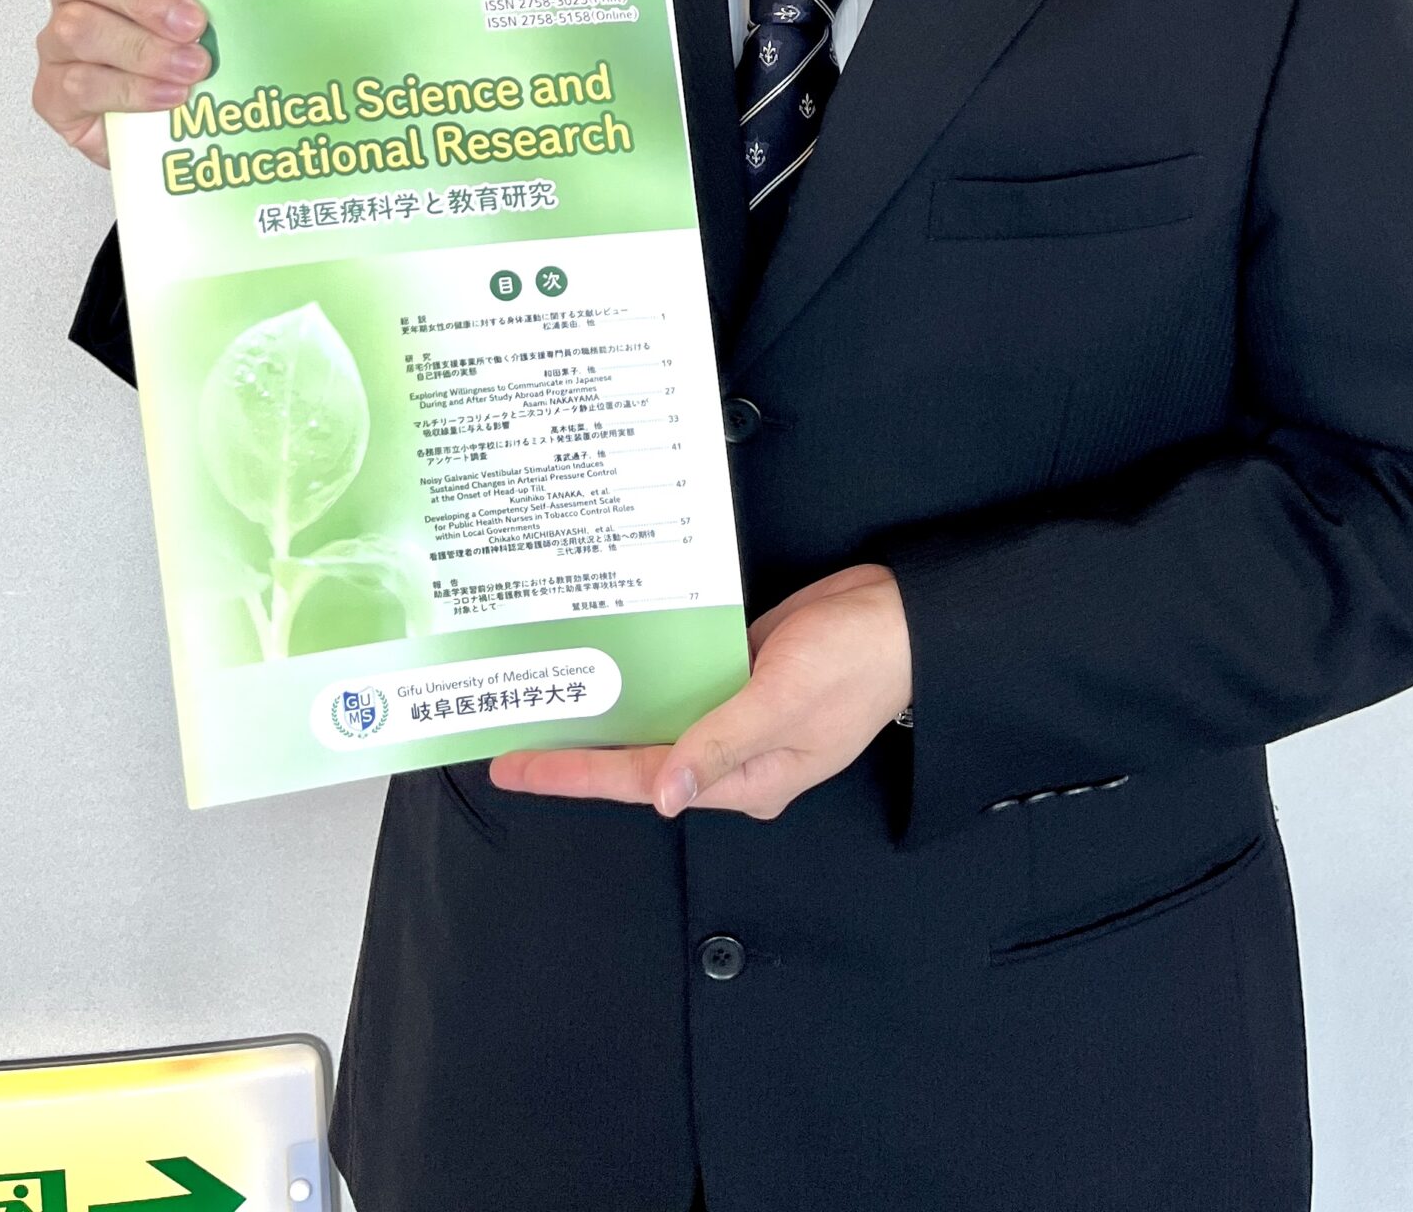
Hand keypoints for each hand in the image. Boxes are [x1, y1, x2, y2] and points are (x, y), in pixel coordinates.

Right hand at [34, 0, 250, 167]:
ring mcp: (58, 45)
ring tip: (194, 67)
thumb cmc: (213, 35)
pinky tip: (171, 95)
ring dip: (146, 49)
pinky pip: (76, 84)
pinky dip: (133, 90)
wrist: (227, 106)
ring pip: (75, 28)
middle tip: (194, 24)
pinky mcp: (55, 98)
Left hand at [488, 561, 911, 821]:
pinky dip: (646, 676)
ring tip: (546, 700)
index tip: (517, 768)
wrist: (902, 616)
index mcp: (749, 779)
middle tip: (509, 740)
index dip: (576, 775)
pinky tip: (608, 662)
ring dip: (610, 711)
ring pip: (659, 720)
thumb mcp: (786, 701)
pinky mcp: (743, 674)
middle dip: (580, 752)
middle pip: (642, 759)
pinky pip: (684, 683)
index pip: (644, 781)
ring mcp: (739, 713)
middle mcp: (735, 754)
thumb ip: (722, 743)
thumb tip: (663, 796)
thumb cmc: (856, 662)